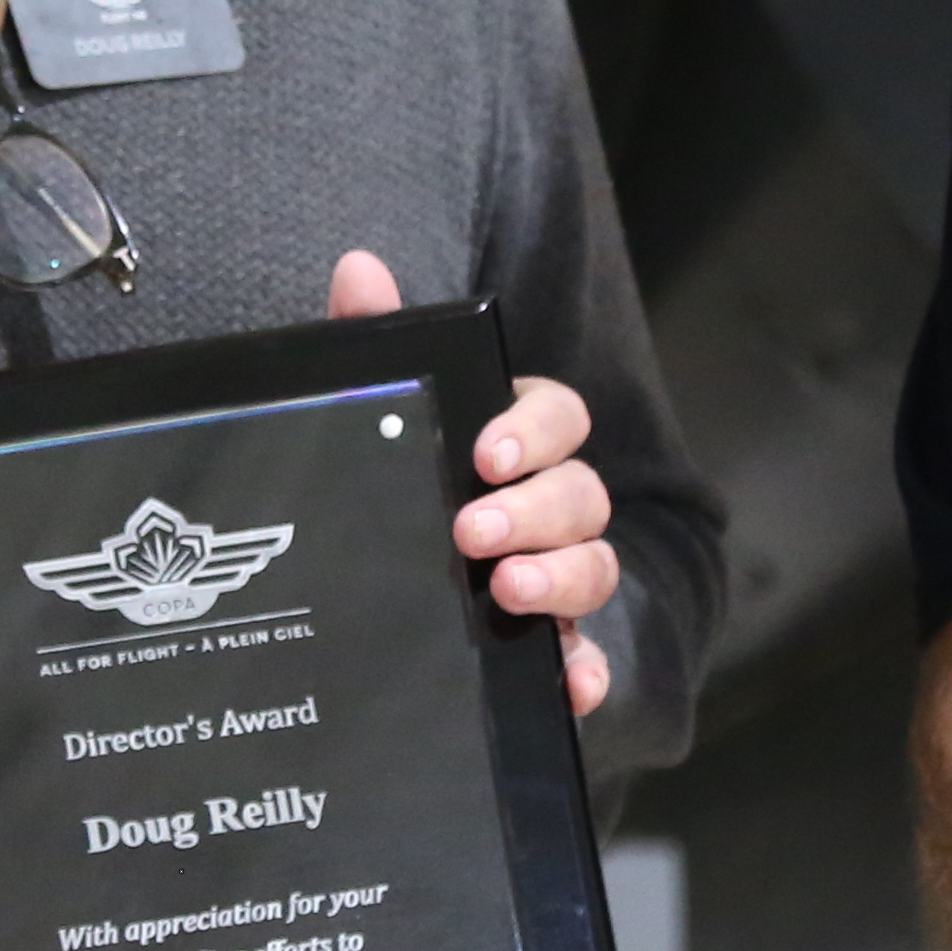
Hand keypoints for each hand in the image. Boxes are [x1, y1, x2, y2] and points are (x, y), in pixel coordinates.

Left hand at [323, 250, 617, 717]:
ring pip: (596, 570)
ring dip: (564, 579)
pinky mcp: (546, 650)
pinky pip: (587, 662)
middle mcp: (546, 509)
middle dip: (536, 509)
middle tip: (472, 530)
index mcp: (512, 443)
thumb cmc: (387, 479)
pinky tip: (570, 685)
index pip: (557, 416)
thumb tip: (359, 265)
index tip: (485, 452)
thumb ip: (367, 341)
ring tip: (509, 589)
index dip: (533, 430)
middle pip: (582, 494)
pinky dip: (586, 674)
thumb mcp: (368, 416)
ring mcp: (554, 579)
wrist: (355, 601)